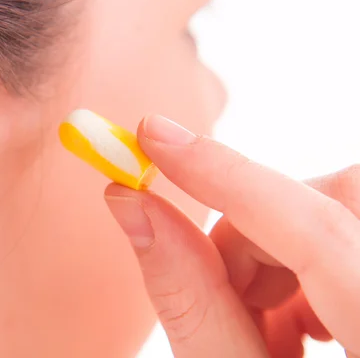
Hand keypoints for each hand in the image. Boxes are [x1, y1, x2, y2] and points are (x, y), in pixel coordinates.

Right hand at [104, 115, 359, 357]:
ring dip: (281, 254)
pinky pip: (353, 234)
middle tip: (223, 292)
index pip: (316, 229)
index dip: (225, 175)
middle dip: (257, 232)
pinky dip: (309, 263)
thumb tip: (133, 208)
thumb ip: (189, 301)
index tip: (153, 137)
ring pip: (343, 211)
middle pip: (338, 201)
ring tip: (266, 334)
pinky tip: (298, 328)